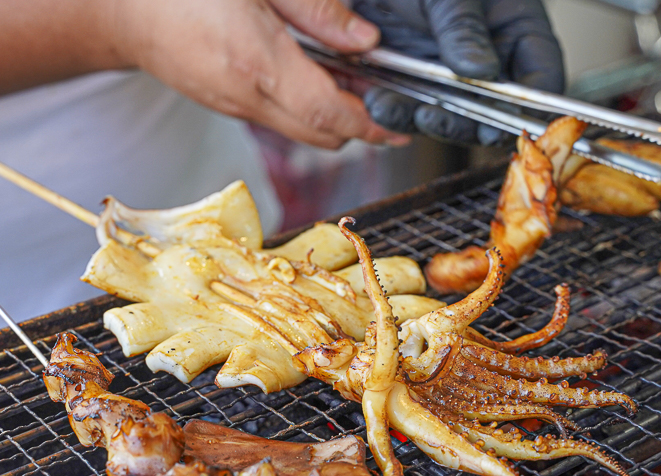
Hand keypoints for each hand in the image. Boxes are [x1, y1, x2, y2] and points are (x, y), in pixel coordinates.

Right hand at [112, 0, 410, 148]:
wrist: (117, 8)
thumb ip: (316, 12)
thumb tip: (365, 41)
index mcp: (258, 64)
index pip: (331, 115)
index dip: (373, 125)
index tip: (401, 125)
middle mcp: (248, 98)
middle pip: (324, 136)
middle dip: (362, 126)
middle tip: (387, 100)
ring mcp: (235, 108)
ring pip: (304, 132)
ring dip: (335, 119)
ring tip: (355, 85)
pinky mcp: (227, 107)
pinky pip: (280, 120)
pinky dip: (307, 110)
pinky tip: (313, 78)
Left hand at [353, 0, 564, 144]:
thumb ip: (463, 27)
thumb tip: (482, 70)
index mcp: (515, 27)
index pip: (541, 77)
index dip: (531, 105)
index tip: (506, 115)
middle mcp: (488, 57)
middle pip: (495, 112)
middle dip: (466, 124)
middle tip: (439, 118)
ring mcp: (451, 73)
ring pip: (452, 118)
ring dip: (424, 123)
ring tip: (397, 109)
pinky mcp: (415, 80)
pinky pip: (412, 110)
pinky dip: (396, 113)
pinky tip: (381, 103)